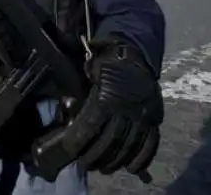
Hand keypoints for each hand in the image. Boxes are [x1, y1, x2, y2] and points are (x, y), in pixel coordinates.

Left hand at [54, 38, 162, 175]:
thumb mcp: (88, 74)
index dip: (79, 141)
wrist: (133, 53)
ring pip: (130, 146)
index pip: (91, 126)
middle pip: (110, 141)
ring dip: (116, 161)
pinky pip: (151, 144)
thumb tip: (66, 108)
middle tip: (85, 165)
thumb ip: (80, 91)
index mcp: (108, 96)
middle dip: (96, 156)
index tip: (70, 151)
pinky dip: (142, 159)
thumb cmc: (104, 63)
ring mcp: (144, 115)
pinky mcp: (155, 119)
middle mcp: (127, 109)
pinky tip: (132, 168)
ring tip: (103, 169)